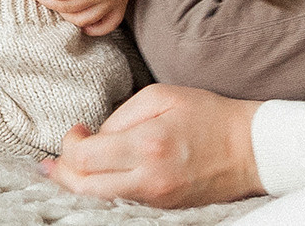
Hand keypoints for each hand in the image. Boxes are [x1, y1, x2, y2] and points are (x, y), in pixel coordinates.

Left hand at [41, 84, 263, 207]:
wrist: (251, 149)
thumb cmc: (208, 115)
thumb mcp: (161, 96)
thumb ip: (121, 115)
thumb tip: (96, 136)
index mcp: (147, 145)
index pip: (86, 158)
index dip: (69, 146)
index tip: (76, 130)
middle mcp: (149, 179)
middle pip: (85, 187)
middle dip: (63, 172)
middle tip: (53, 160)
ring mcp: (158, 199)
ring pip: (100, 201)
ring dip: (78, 186)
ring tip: (63, 172)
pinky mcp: (165, 207)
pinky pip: (122, 203)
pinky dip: (102, 192)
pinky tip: (95, 180)